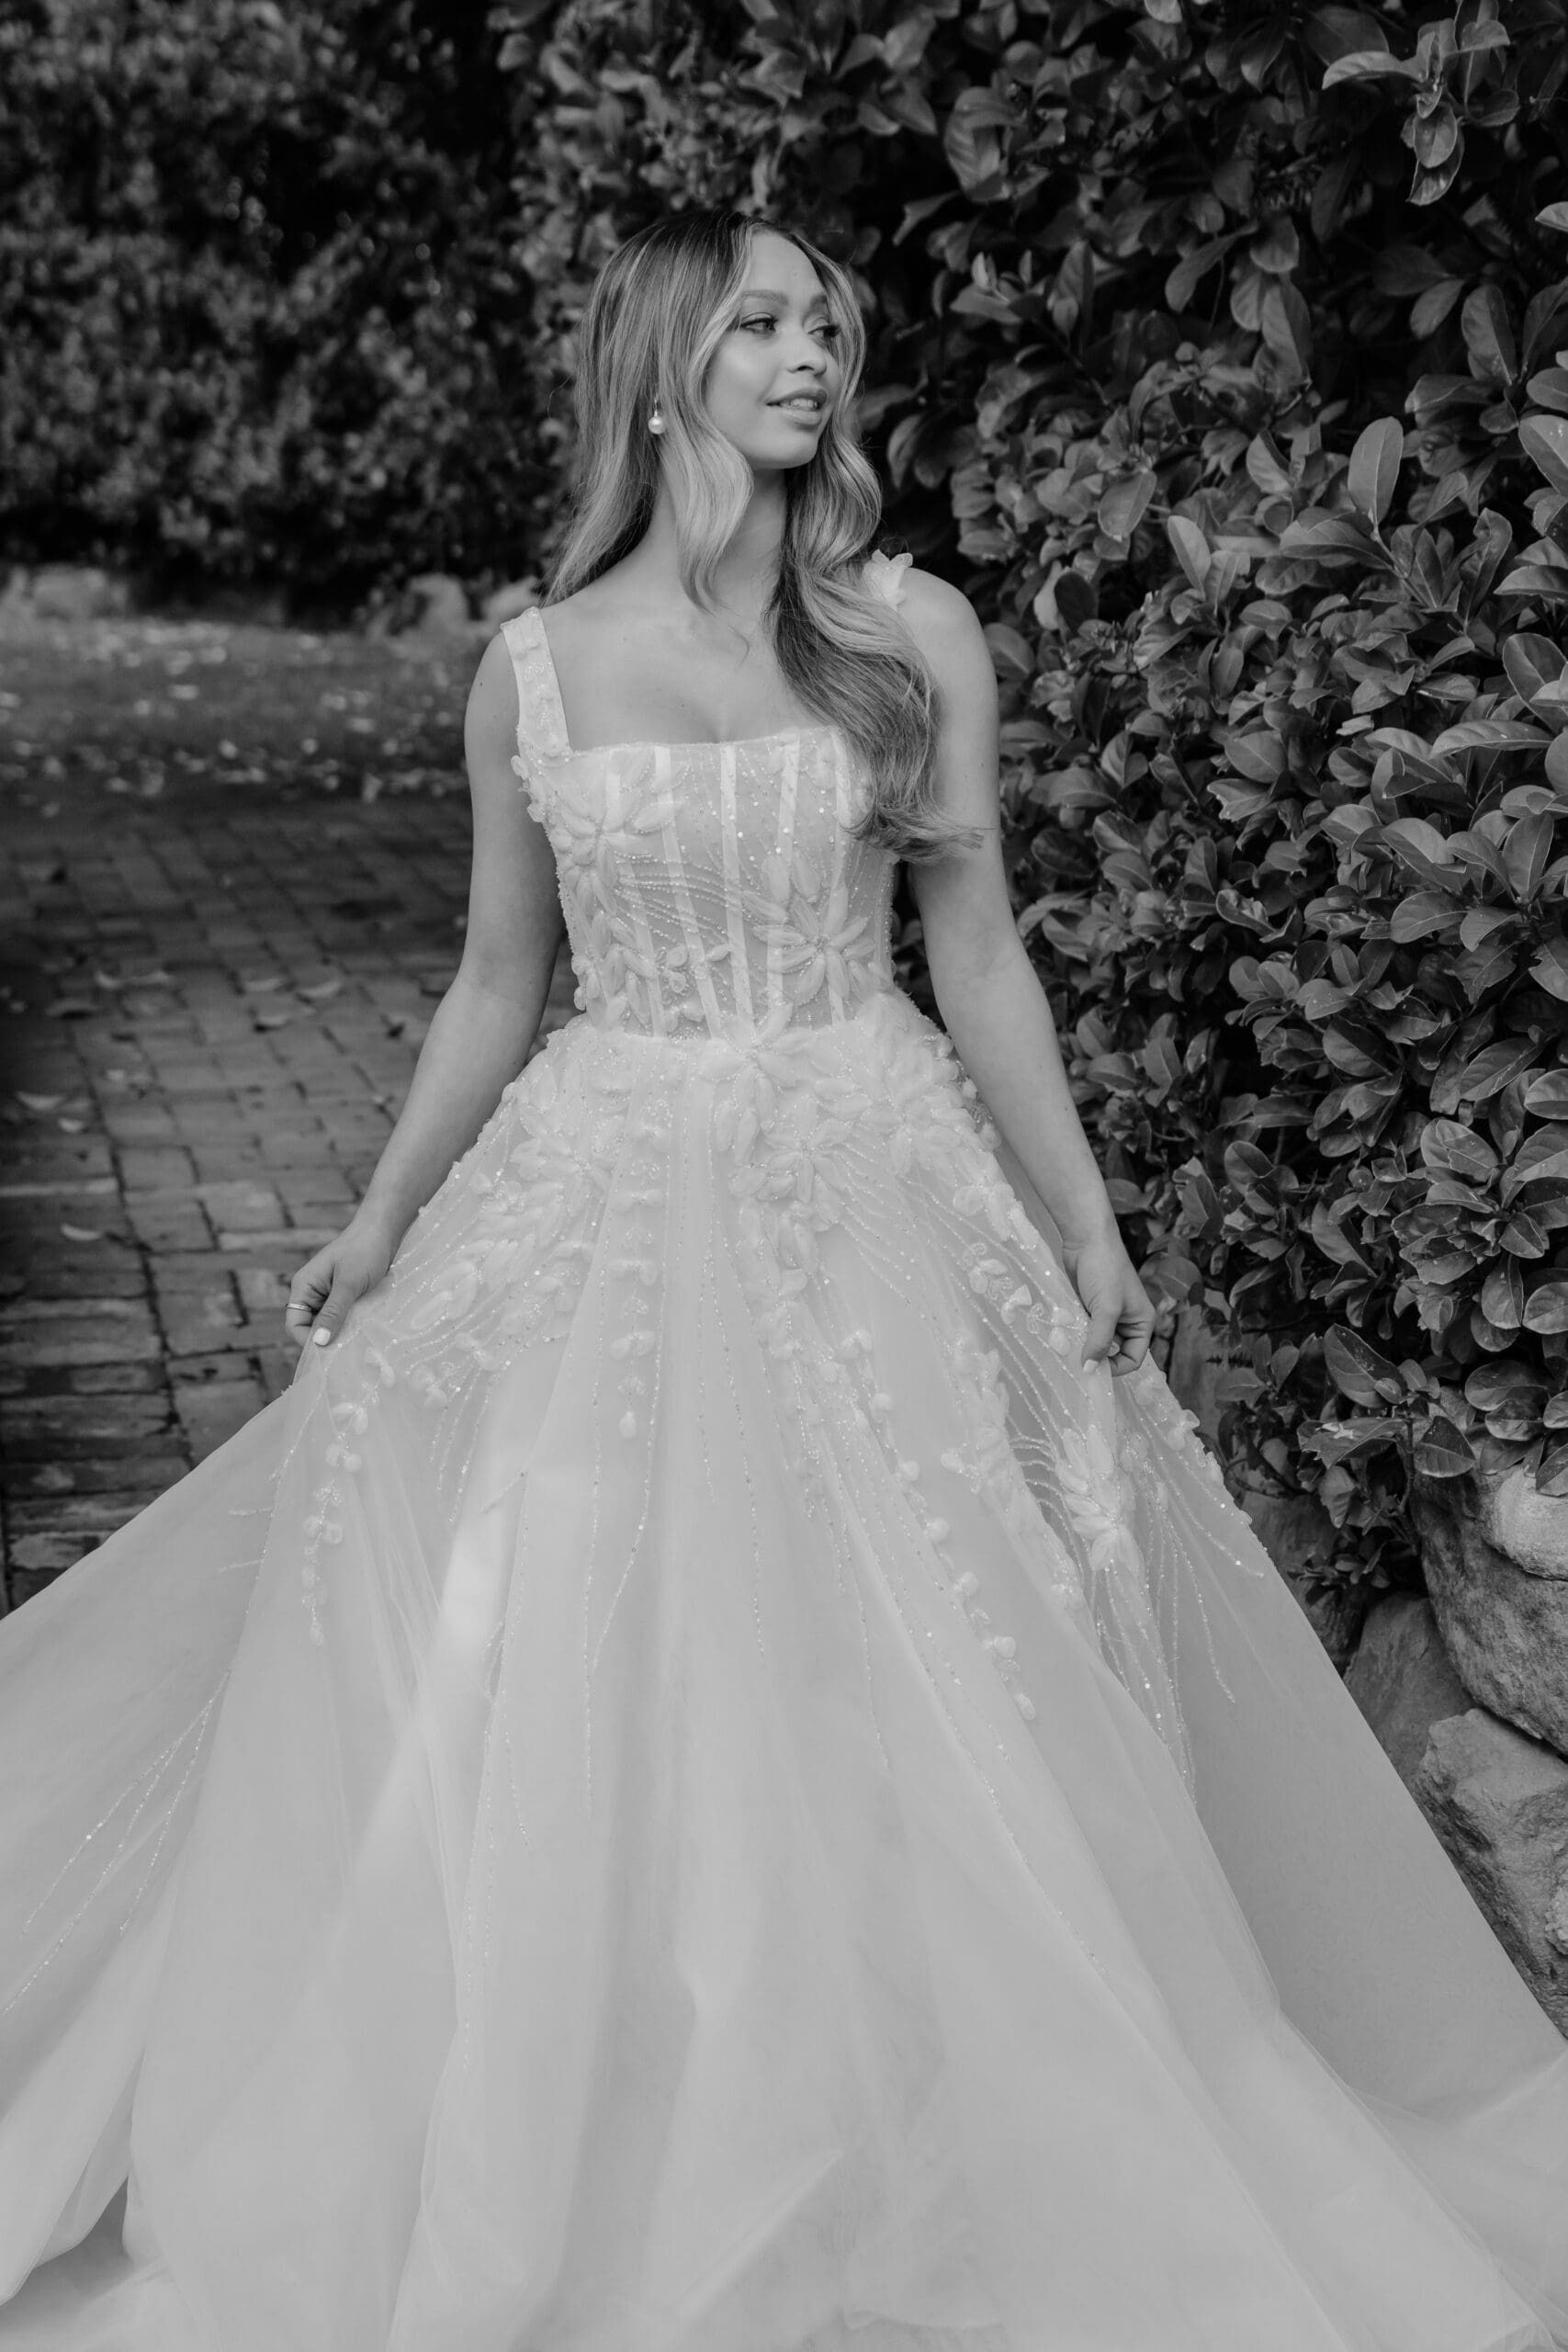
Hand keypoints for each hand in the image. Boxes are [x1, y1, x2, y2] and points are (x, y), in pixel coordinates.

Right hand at [285, 1217, 395, 1350]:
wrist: (383, 1230)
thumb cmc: (364, 1250)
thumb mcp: (349, 1283)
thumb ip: (334, 1312)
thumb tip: (319, 1342)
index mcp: (304, 1287)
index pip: (295, 1324)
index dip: (308, 1341)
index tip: (330, 1353)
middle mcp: (313, 1293)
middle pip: (311, 1327)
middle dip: (326, 1339)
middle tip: (348, 1351)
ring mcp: (329, 1295)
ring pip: (329, 1324)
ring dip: (341, 1333)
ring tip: (359, 1342)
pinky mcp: (346, 1297)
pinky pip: (343, 1317)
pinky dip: (351, 1325)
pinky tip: (365, 1331)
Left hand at [1060, 1228, 1155, 1376]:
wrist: (1086, 1238)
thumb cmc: (1104, 1270)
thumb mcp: (1106, 1309)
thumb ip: (1099, 1341)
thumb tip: (1090, 1370)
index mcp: (1142, 1322)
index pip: (1133, 1359)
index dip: (1115, 1368)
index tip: (1092, 1369)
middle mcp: (1127, 1321)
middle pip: (1114, 1353)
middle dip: (1097, 1357)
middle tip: (1075, 1360)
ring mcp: (1107, 1314)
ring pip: (1097, 1341)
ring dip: (1083, 1345)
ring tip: (1067, 1345)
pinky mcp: (1090, 1307)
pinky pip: (1084, 1329)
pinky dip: (1075, 1333)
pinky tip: (1062, 1333)